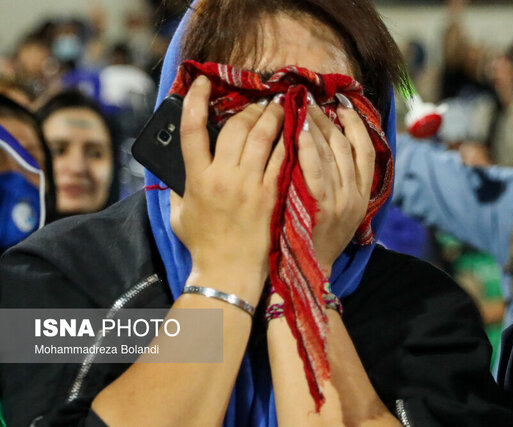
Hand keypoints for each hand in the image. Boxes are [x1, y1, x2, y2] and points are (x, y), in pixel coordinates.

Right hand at [170, 76, 285, 304]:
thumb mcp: (179, 215)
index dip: (194, 100)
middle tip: (258, 101)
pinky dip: (289, 140)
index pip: (191, 129)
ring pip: (262, 137)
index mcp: (196, 178)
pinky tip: (295, 130)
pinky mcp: (270, 194)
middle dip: (248, 108)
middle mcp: (222, 176)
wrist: (229, 272)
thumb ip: (176, 190)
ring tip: (280, 106)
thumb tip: (173, 172)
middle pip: (235, 127)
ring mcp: (248, 185)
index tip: (202, 82)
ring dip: (271, 116)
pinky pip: (282, 158)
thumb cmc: (203, 246)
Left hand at [298, 102, 375, 275]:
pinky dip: (309, 148)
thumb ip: (340, 181)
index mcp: (363, 193)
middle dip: (329, 120)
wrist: (309, 270)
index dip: (355, 123)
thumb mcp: (341, 211)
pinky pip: (316, 169)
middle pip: (346, 145)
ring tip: (301, 110)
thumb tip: (329, 144)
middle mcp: (356, 194)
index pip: (365, 149)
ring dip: (317, 127)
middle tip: (310, 103)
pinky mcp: (321, 206)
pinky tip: (299, 131)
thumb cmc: (318, 236)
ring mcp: (340, 200)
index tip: (341, 106)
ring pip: (332, 152)